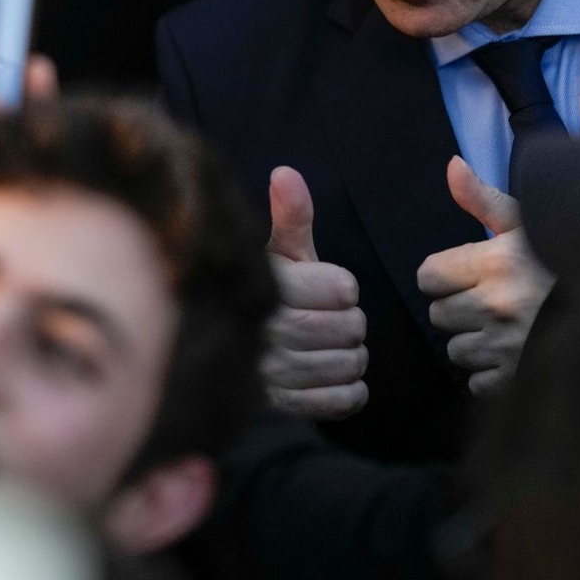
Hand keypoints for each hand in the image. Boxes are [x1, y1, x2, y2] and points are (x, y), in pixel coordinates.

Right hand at [262, 166, 368, 420]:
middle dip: (348, 321)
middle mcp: (268, 332)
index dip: (340, 286)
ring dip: (349, 355)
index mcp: (269, 286)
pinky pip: (344, 400)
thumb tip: (286, 172)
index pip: (344, 290)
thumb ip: (290, 215)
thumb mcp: (276, 250)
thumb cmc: (265, 290)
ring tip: (326, 343)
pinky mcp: (284, 407)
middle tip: (326, 317)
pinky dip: (347, 389)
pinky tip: (327, 373)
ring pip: (351, 364)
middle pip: (351, 327)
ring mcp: (274, 374)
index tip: (320, 286)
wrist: (228, 348)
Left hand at [417, 157, 553, 397]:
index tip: (464, 275)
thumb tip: (452, 166)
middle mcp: (494, 306)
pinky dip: (490, 374)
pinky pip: (478, 382)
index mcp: (493, 264)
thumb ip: (483, 199)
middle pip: (439, 315)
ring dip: (474, 342)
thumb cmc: (572, 259)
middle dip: (458, 308)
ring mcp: (506, 348)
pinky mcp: (519, 381)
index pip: (428, 276)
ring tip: (505, 328)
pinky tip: (514, 355)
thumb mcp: (530, 222)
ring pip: (456, 350)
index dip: (443, 275)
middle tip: (488, 302)